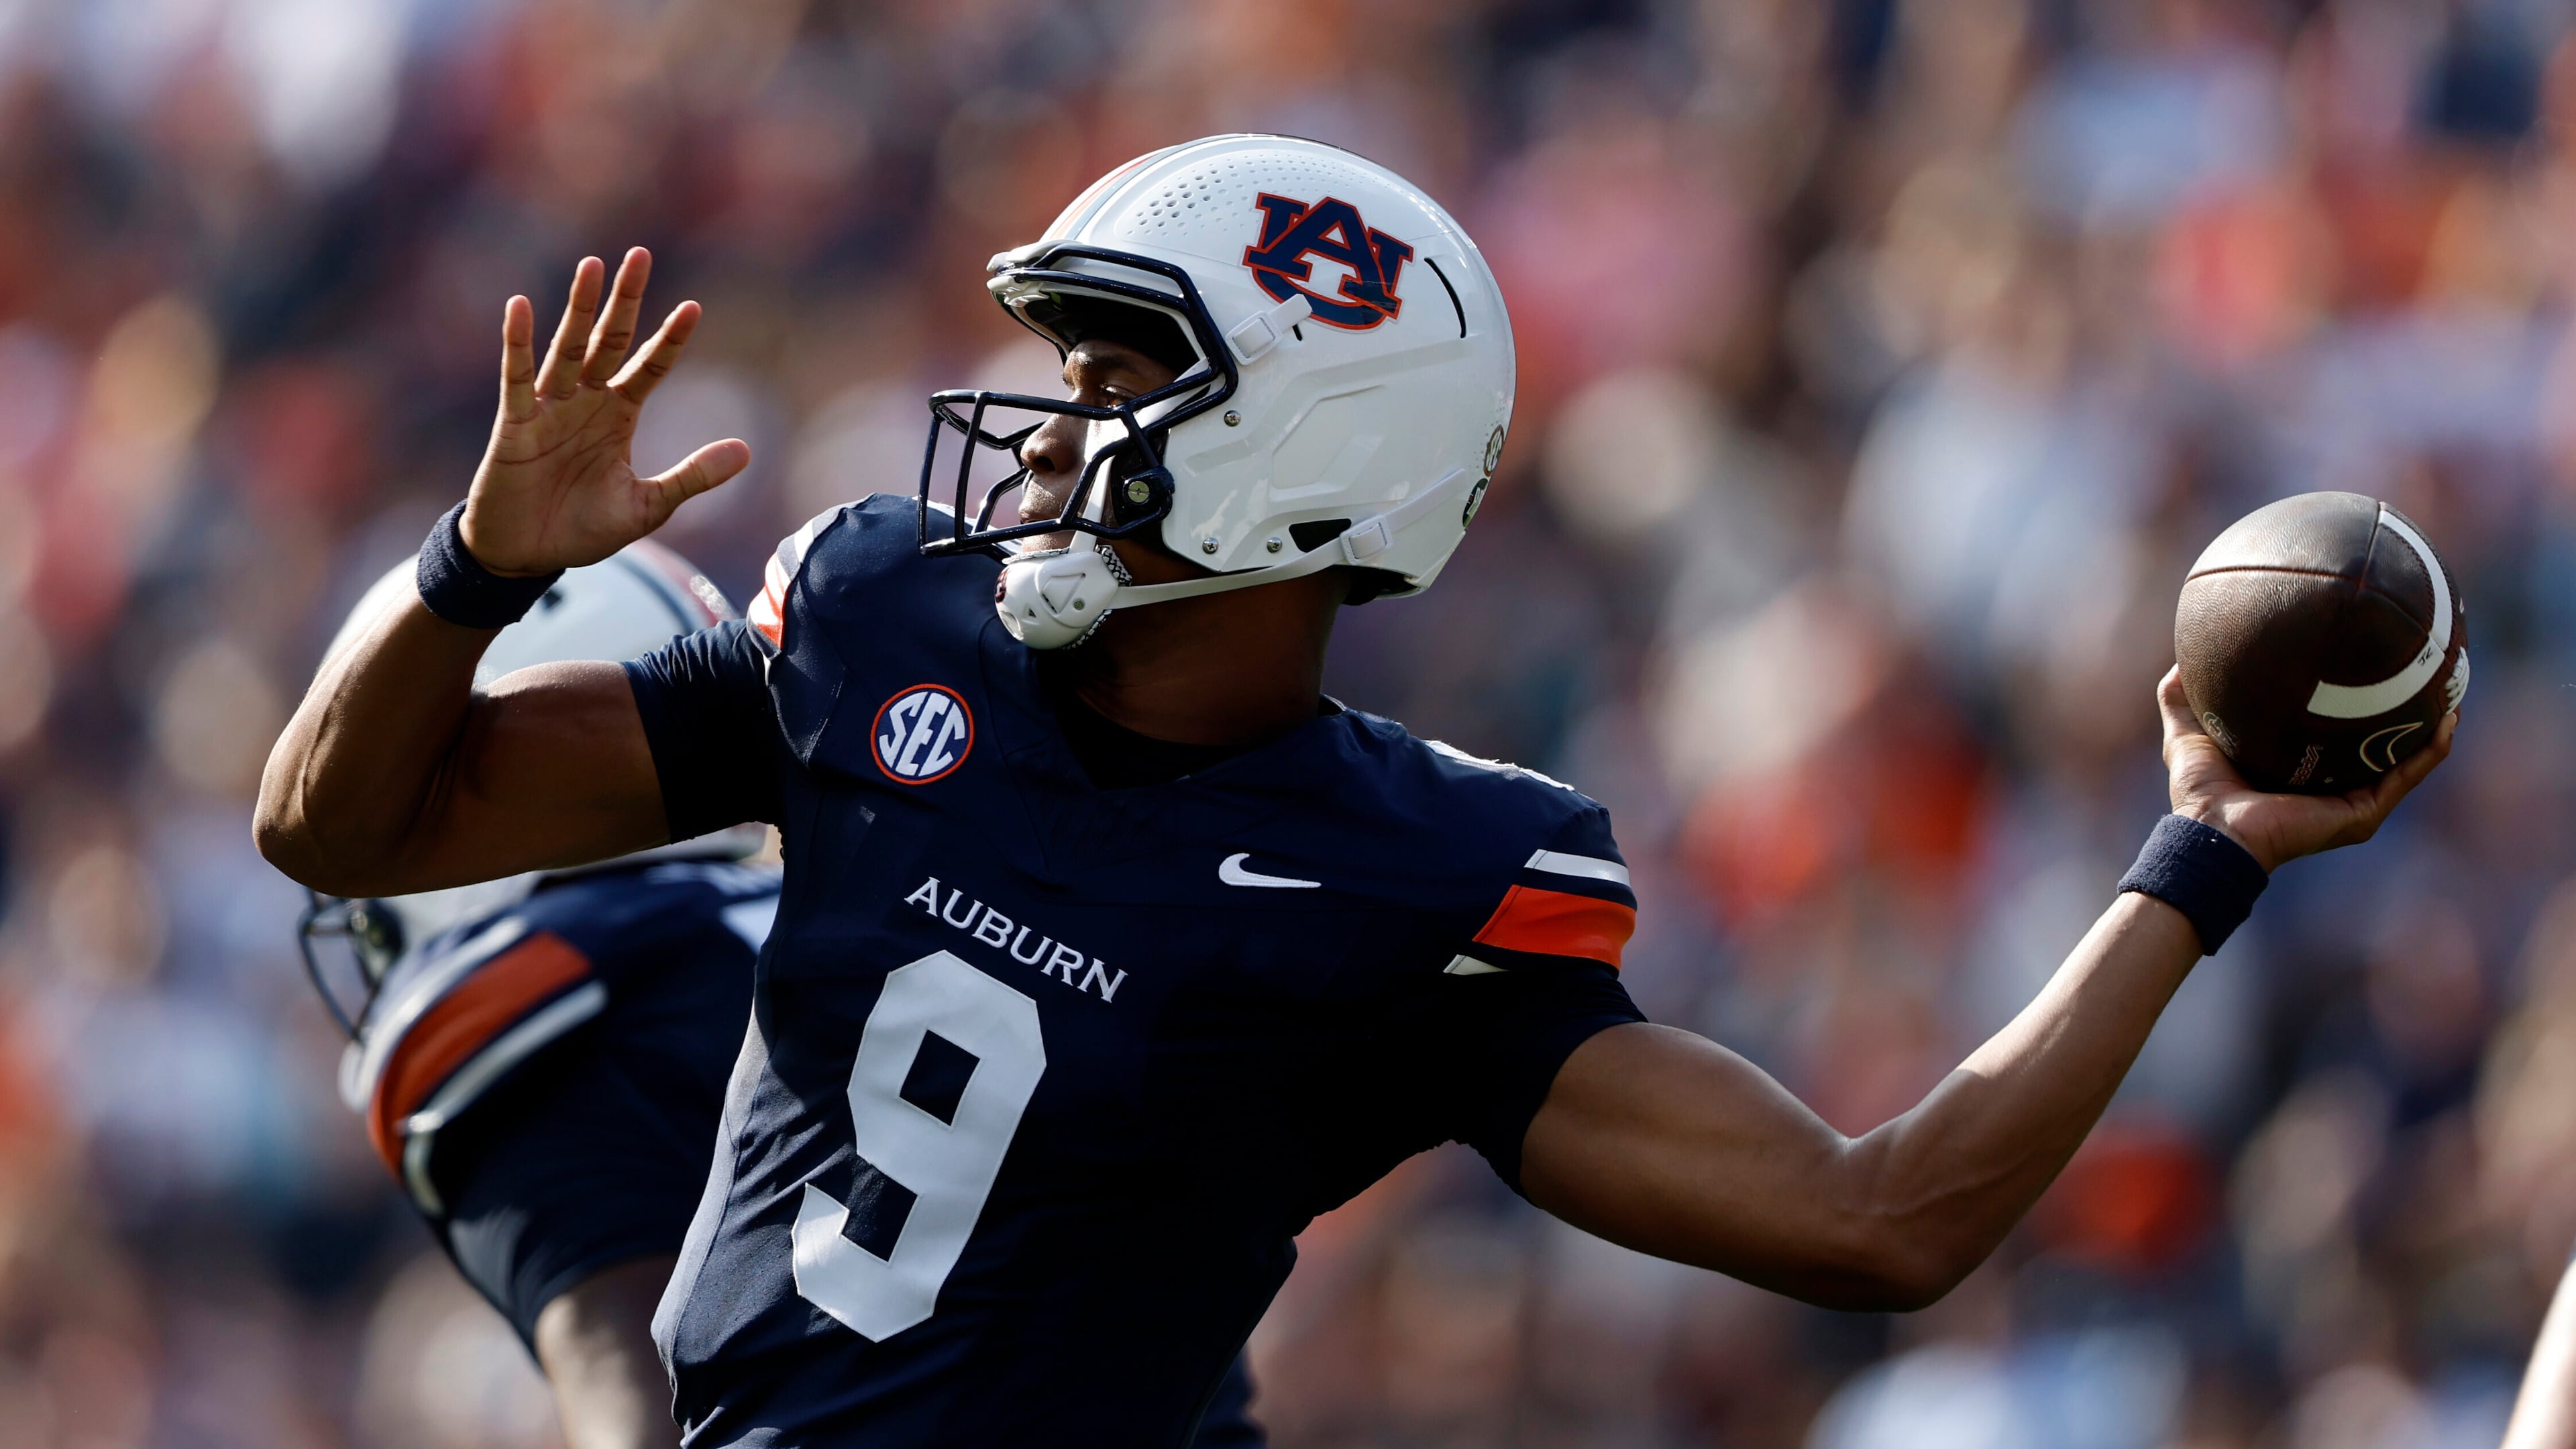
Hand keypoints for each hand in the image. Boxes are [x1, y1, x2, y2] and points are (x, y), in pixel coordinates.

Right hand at [458, 249, 750, 575]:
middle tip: (641, 255)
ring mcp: (550, 408)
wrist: (527, 557)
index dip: (669, 339)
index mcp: (618, 416)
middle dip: (625, 301)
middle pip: (609, 341)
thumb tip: (746, 450)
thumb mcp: (648, 505)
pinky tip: (521, 307)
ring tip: (593, 266)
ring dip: (579, 308)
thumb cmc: (582, 529)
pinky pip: (517, 377)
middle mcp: (586, 402)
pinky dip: (518, 343)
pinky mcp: (515, 424)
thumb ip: (693, 477)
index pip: (650, 368)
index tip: (694, 307)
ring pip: (568, 348)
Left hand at [2157, 666, 2452, 871]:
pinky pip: (2404, 778)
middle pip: (2379, 748)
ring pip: (2404, 762)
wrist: (2210, 832)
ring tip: (2452, 696)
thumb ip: (2181, 697)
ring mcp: (2351, 803)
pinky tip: (2446, 723)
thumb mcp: (2188, 732)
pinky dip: (2428, 753)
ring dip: (2431, 731)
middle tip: (2424, 677)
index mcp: (2300, 769)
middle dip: (2404, 717)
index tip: (2369, 670)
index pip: (2337, 735)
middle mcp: (2332, 786)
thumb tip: (2180, 659)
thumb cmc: (2200, 791)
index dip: (2354, 707)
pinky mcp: (2361, 814)